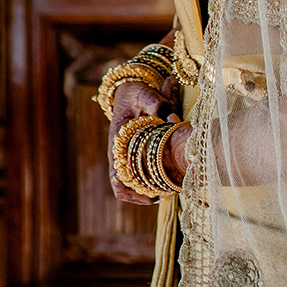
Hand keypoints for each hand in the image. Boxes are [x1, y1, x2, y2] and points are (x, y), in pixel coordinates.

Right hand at [108, 74, 180, 205]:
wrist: (128, 92)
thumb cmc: (135, 93)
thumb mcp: (143, 92)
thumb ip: (155, 102)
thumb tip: (169, 117)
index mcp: (117, 141)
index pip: (117, 176)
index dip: (132, 190)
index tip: (153, 193)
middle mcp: (118, 154)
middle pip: (123, 188)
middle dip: (144, 195)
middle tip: (167, 192)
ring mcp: (124, 157)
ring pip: (130, 187)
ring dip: (147, 192)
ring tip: (168, 191)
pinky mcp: (133, 157)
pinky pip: (137, 179)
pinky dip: (150, 183)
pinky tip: (166, 180)